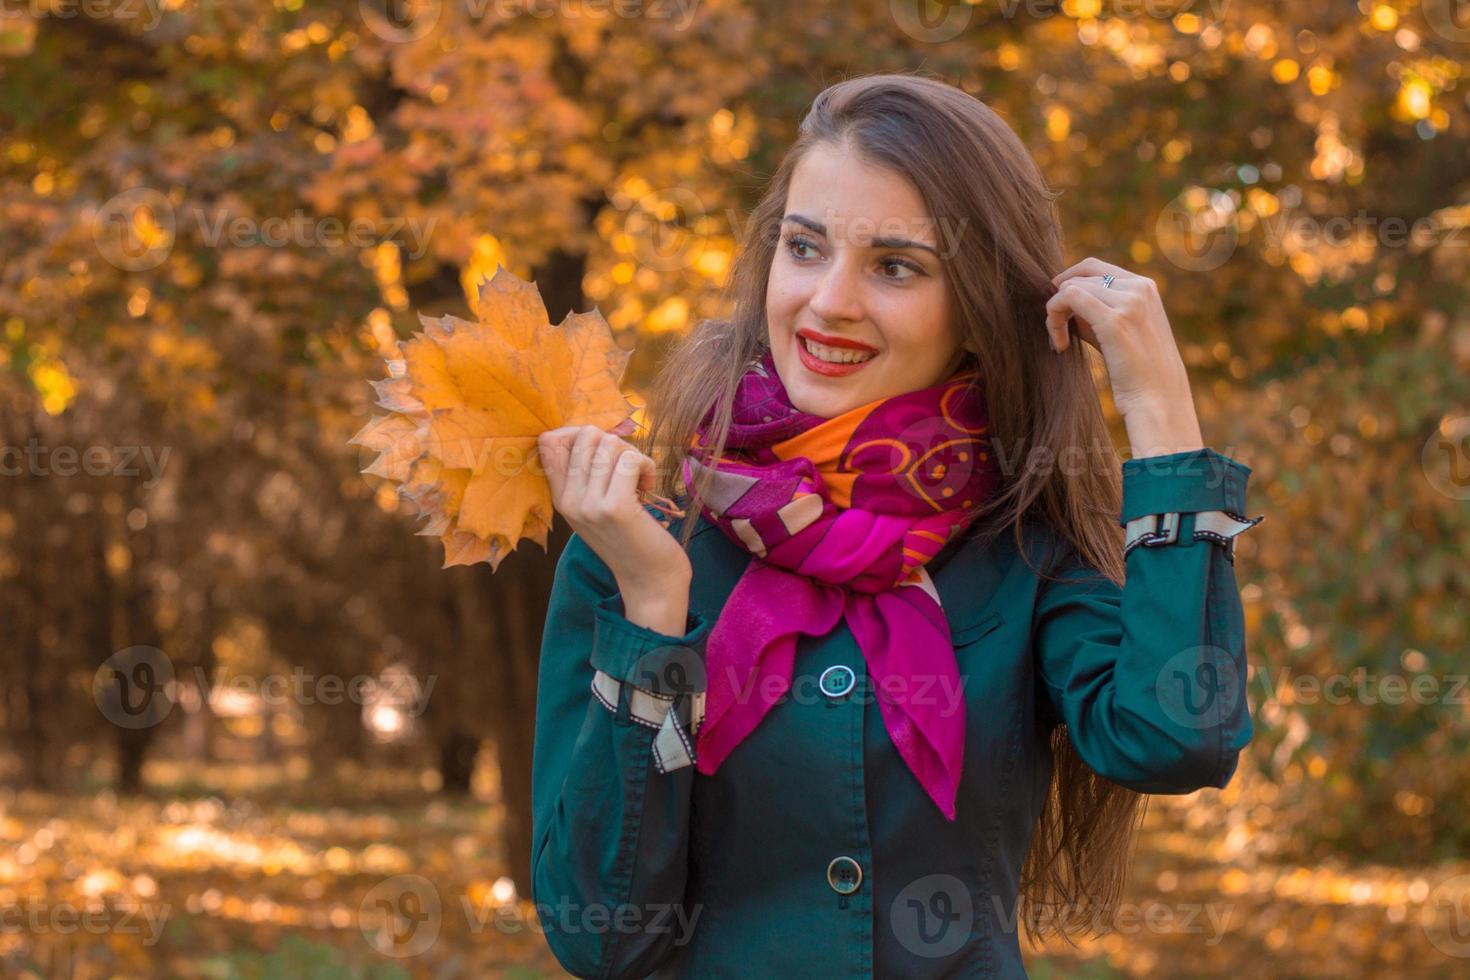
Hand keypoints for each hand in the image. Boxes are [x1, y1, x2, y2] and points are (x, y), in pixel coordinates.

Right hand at [537, 424, 692, 598]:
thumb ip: (586, 475)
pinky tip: (648, 487)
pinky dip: (646, 466)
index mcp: (560, 498)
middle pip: (585, 435)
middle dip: (615, 444)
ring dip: (634, 456)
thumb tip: (591, 431)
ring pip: (610, 444)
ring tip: (639, 481)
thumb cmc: (629, 538)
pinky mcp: (616, 507)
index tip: (605, 453)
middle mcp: (569, 501)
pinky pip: (630, 459)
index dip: (580, 433)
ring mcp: (590, 504)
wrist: (650, 581)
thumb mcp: (595, 508)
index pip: (548, 441)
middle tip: (628, 470)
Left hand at [1044, 257, 1203, 456]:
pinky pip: (1069, 298)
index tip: (1059, 311)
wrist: (1158, 400)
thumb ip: (1094, 308)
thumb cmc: (1135, 371)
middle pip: (1079, 276)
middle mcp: (1139, 288)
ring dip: (1054, 314)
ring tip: (1059, 342)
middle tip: (1056, 331)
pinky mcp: (1114, 320)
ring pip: (1071, 288)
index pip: (1093, 267)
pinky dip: (1054, 319)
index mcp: (1144, 286)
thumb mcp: (1117, 330)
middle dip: (1060, 300)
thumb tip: (1059, 294)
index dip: (1068, 283)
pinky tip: (1059, 344)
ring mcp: (1129, 301)